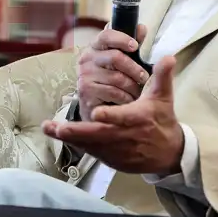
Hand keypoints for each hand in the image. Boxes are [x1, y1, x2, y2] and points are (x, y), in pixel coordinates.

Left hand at [46, 56, 183, 175]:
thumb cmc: (162, 120)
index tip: (96, 112)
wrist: (168, 152)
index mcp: (139, 119)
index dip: (110, 116)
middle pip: (100, 135)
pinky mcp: (112, 159)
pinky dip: (77, 144)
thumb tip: (168, 56)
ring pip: (92, 145)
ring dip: (71, 138)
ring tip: (49, 129)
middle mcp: (127, 136)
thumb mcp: (163, 97)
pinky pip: (92, 152)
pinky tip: (60, 136)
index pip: (123, 117)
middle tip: (58, 127)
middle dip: (78, 132)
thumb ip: (162, 76)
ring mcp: (118, 150)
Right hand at [76, 24, 149, 118]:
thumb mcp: (122, 61)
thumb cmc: (111, 79)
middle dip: (134, 68)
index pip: (106, 35)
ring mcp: (84, 75)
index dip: (122, 39)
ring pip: (117, 77)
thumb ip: (131, 45)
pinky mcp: (86, 91)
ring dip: (132, 86)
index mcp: (95, 46)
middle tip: (144, 77)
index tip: (135, 46)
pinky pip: (113, 92)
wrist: (96, 106)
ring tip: (138, 91)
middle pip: (115, 57)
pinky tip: (129, 100)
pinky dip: (126, 97)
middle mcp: (87, 58)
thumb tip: (141, 28)